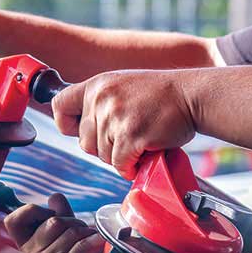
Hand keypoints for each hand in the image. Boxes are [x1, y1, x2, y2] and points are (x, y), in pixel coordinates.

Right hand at [4, 193, 115, 252]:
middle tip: (82, 232)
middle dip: (73, 221)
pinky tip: (99, 243)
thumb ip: (59, 214)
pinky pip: (81, 245)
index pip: (12, 221)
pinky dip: (94, 240)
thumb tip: (54, 196)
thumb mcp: (64, 236)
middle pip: (53, 222)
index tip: (49, 215)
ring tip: (91, 242)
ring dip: (87, 232)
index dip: (31, 210)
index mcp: (26, 247)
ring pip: (71, 232)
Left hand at [52, 70, 195, 179]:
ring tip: (139, 142)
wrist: (192, 95)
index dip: (66, 124)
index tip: (78, 130)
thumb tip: (79, 131)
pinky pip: (119, 164)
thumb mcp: (121, 86)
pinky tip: (143, 156)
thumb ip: (99, 104)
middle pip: (83, 142)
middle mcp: (101, 99)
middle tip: (126, 139)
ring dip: (120, 157)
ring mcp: (114, 117)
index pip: (59, 105)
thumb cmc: (161, 95)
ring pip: (102, 156)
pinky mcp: (130, 135)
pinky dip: (131, 167)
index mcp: (96, 85)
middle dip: (103, 147)